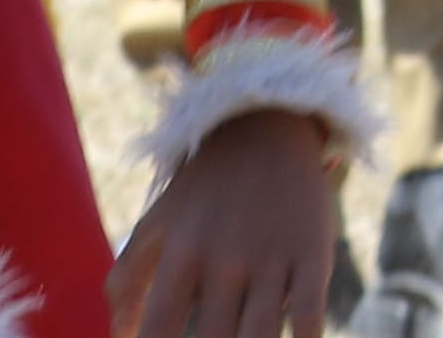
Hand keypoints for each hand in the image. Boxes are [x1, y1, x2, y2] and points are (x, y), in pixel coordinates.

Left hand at [111, 104, 336, 337]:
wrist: (266, 125)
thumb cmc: (202, 190)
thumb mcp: (157, 224)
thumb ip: (127, 280)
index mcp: (181, 254)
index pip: (158, 329)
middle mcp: (225, 258)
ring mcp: (272, 257)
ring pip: (261, 336)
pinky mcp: (314, 253)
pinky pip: (310, 315)